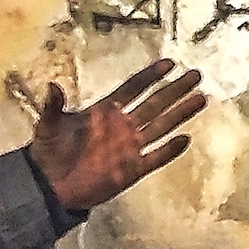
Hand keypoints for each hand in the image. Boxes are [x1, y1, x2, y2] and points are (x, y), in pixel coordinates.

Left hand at [28, 60, 207, 209]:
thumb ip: (54, 106)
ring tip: (200, 98)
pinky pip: (155, 159)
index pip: (133, 88)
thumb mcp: (48, 125)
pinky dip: (169, 150)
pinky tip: (185, 139)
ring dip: (180, 113)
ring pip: (161, 126)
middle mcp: (122, 126)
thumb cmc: (48, 151)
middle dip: (175, 89)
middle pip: (155, 103)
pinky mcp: (132, 170)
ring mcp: (129, 148)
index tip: (169, 63)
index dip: (150, 76)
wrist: (50, 185)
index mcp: (105, 111)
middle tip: (196, 75)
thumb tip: (52, 85)